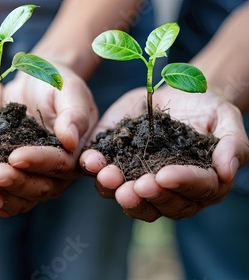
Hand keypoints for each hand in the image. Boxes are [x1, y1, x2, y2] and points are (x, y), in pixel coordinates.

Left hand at [0, 65, 97, 216]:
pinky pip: (11, 194)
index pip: (61, 163)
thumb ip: (73, 112)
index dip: (40, 162)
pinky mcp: (20, 176)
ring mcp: (40, 176)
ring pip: (26, 196)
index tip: (16, 156)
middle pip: (44, 187)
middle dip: (19, 182)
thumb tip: (71, 140)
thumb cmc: (55, 81)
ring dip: (6, 194)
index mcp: (78, 150)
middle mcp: (61, 170)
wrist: (33, 82)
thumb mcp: (67, 88)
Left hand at [80, 87, 248, 220]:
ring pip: (128, 198)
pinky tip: (89, 160)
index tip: (165, 176)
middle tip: (135, 186)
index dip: (181, 184)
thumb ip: (233, 144)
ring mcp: (139, 181)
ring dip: (115, 191)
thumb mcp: (226, 119)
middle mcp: (170, 190)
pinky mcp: (116, 166)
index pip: (195, 190)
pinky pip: (102, 176)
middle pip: (160, 204)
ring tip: (108, 176)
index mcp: (201, 183)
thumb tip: (228, 171)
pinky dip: (93, 170)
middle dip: (146, 196)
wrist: (177, 94)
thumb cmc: (207, 109)